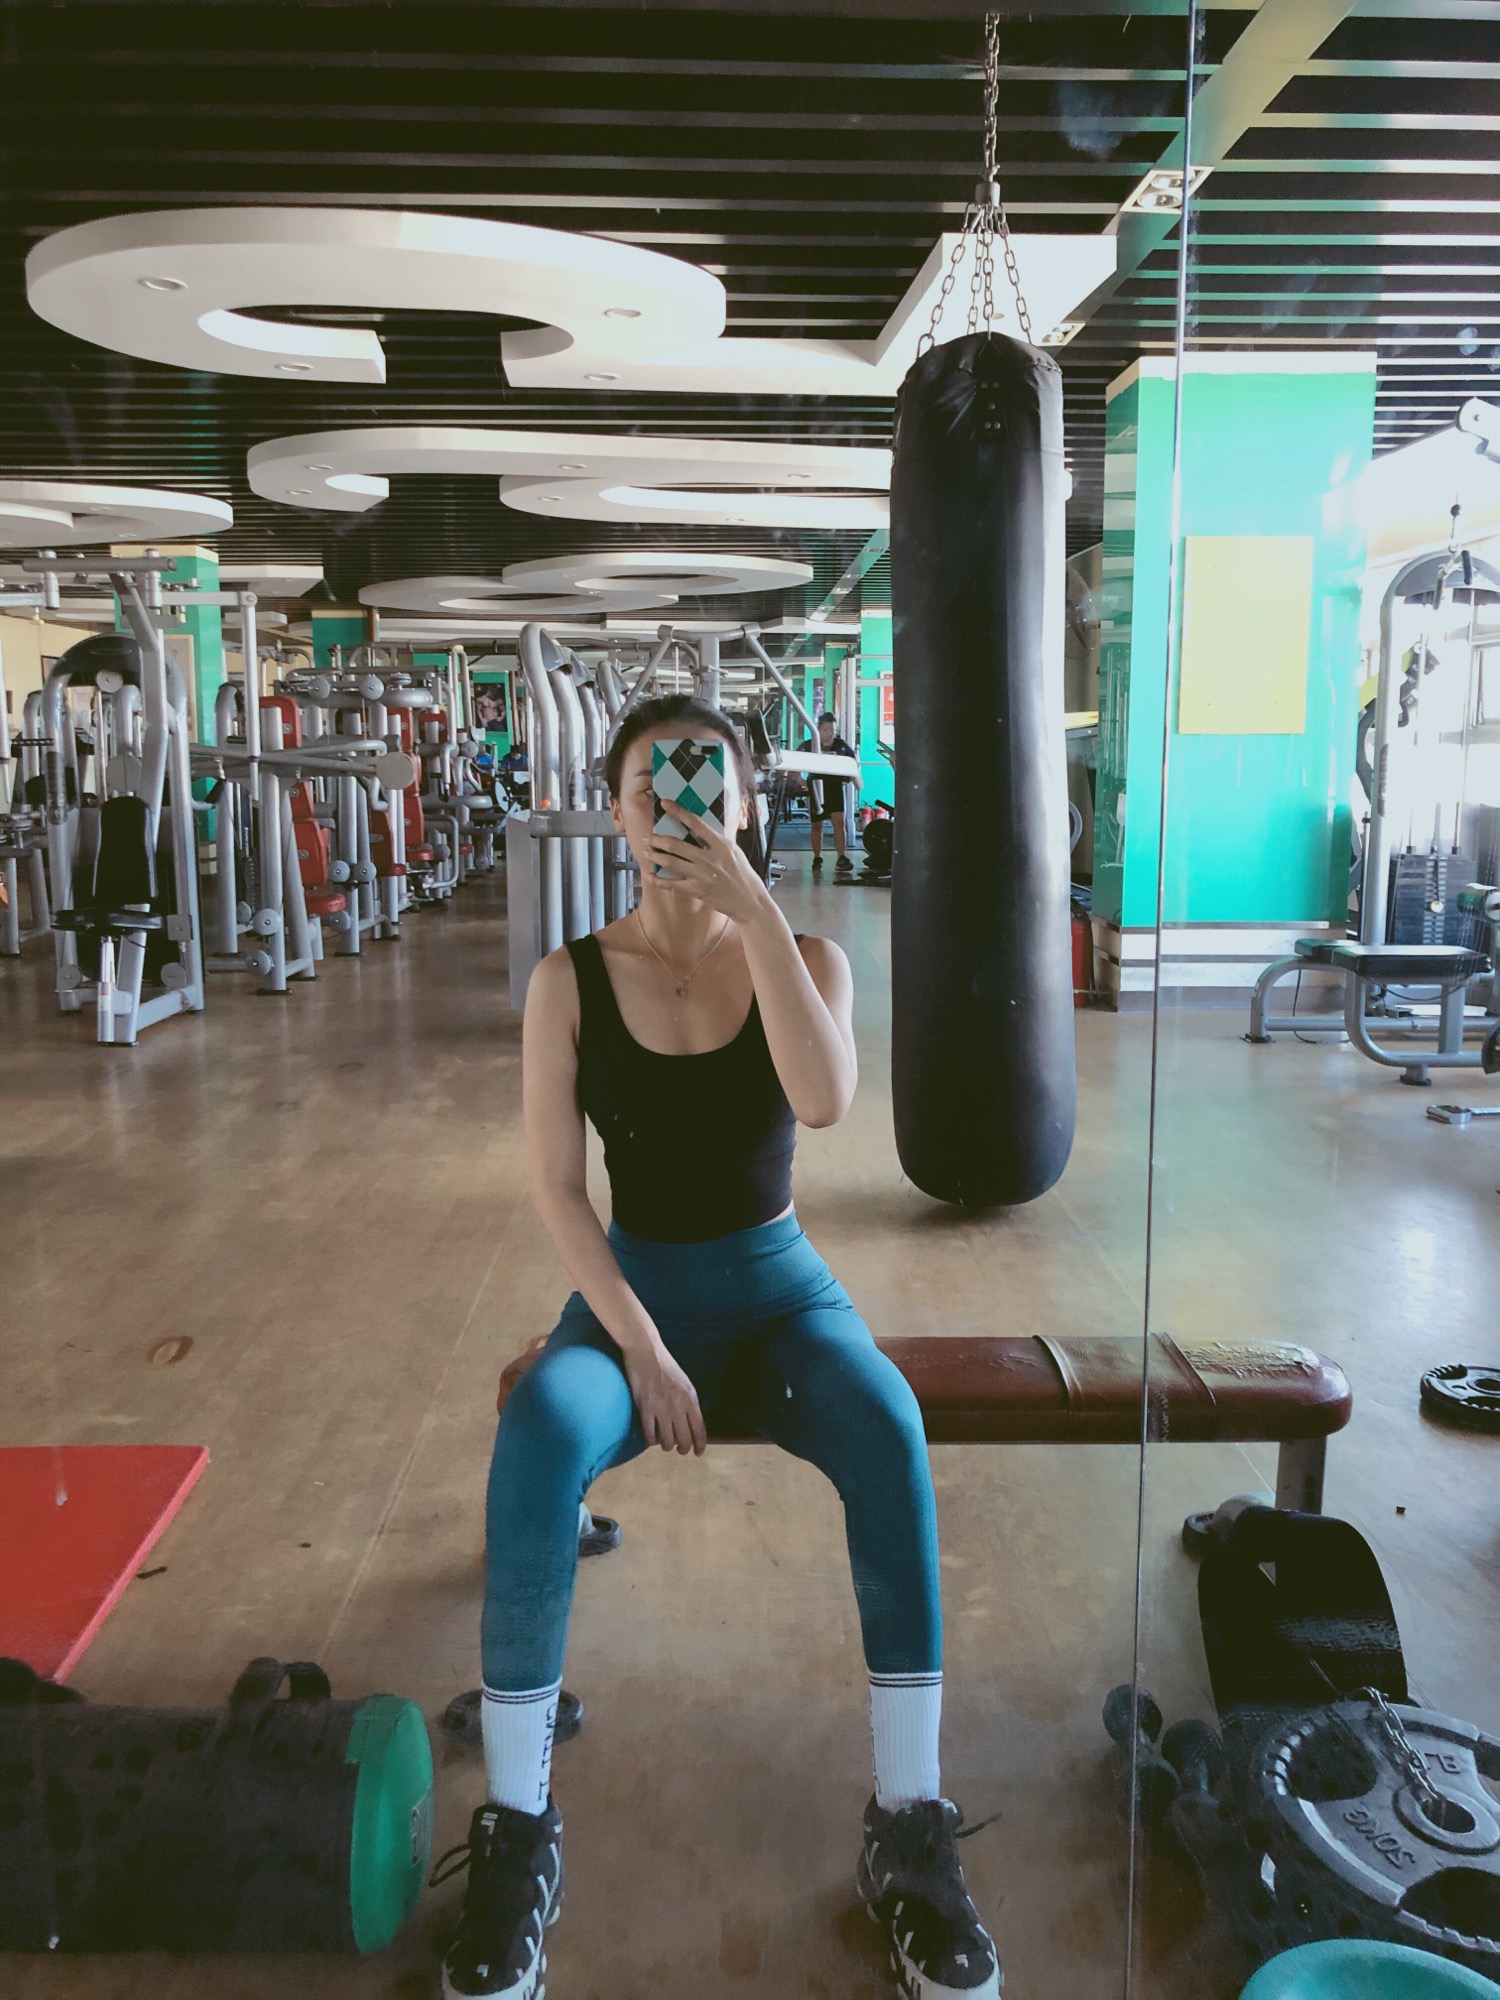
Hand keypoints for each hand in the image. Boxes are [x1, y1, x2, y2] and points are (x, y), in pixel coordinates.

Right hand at [619, 1336, 707, 1454]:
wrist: (645, 1350)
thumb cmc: (664, 1365)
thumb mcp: (684, 1383)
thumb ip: (688, 1402)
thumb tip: (689, 1421)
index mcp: (690, 1398)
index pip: (699, 1429)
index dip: (700, 1445)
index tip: (698, 1452)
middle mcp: (678, 1406)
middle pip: (684, 1439)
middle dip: (683, 1449)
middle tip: (679, 1449)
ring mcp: (661, 1408)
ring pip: (667, 1441)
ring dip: (666, 1446)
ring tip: (664, 1443)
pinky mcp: (645, 1408)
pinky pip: (649, 1435)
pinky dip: (651, 1440)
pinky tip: (651, 1438)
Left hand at [649, 802, 769, 923]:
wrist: (749, 901)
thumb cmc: (742, 874)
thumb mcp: (734, 851)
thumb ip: (716, 841)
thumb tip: (699, 829)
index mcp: (721, 845)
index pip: (696, 823)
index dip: (678, 812)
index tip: (665, 803)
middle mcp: (710, 858)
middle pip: (676, 845)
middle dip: (657, 840)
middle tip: (648, 837)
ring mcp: (702, 875)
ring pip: (671, 863)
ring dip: (655, 856)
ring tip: (646, 852)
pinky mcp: (697, 891)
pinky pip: (672, 884)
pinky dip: (659, 880)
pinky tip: (650, 876)